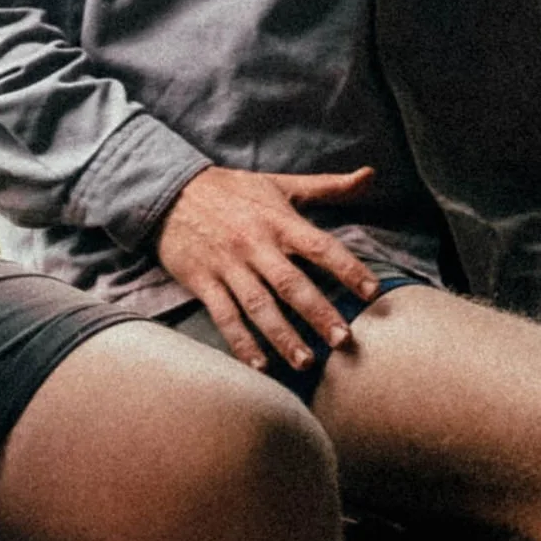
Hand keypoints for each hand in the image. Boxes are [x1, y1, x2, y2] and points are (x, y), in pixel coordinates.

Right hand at [154, 164, 381, 371]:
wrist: (168, 188)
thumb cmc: (232, 190)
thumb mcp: (278, 183)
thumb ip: (327, 186)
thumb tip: (370, 175)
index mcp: (277, 220)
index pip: (320, 246)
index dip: (348, 268)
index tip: (372, 292)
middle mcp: (253, 244)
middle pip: (290, 283)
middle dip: (318, 313)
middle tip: (343, 340)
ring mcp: (226, 264)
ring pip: (258, 305)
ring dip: (283, 336)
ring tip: (306, 362)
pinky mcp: (201, 280)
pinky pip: (224, 316)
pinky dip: (241, 342)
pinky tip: (259, 365)